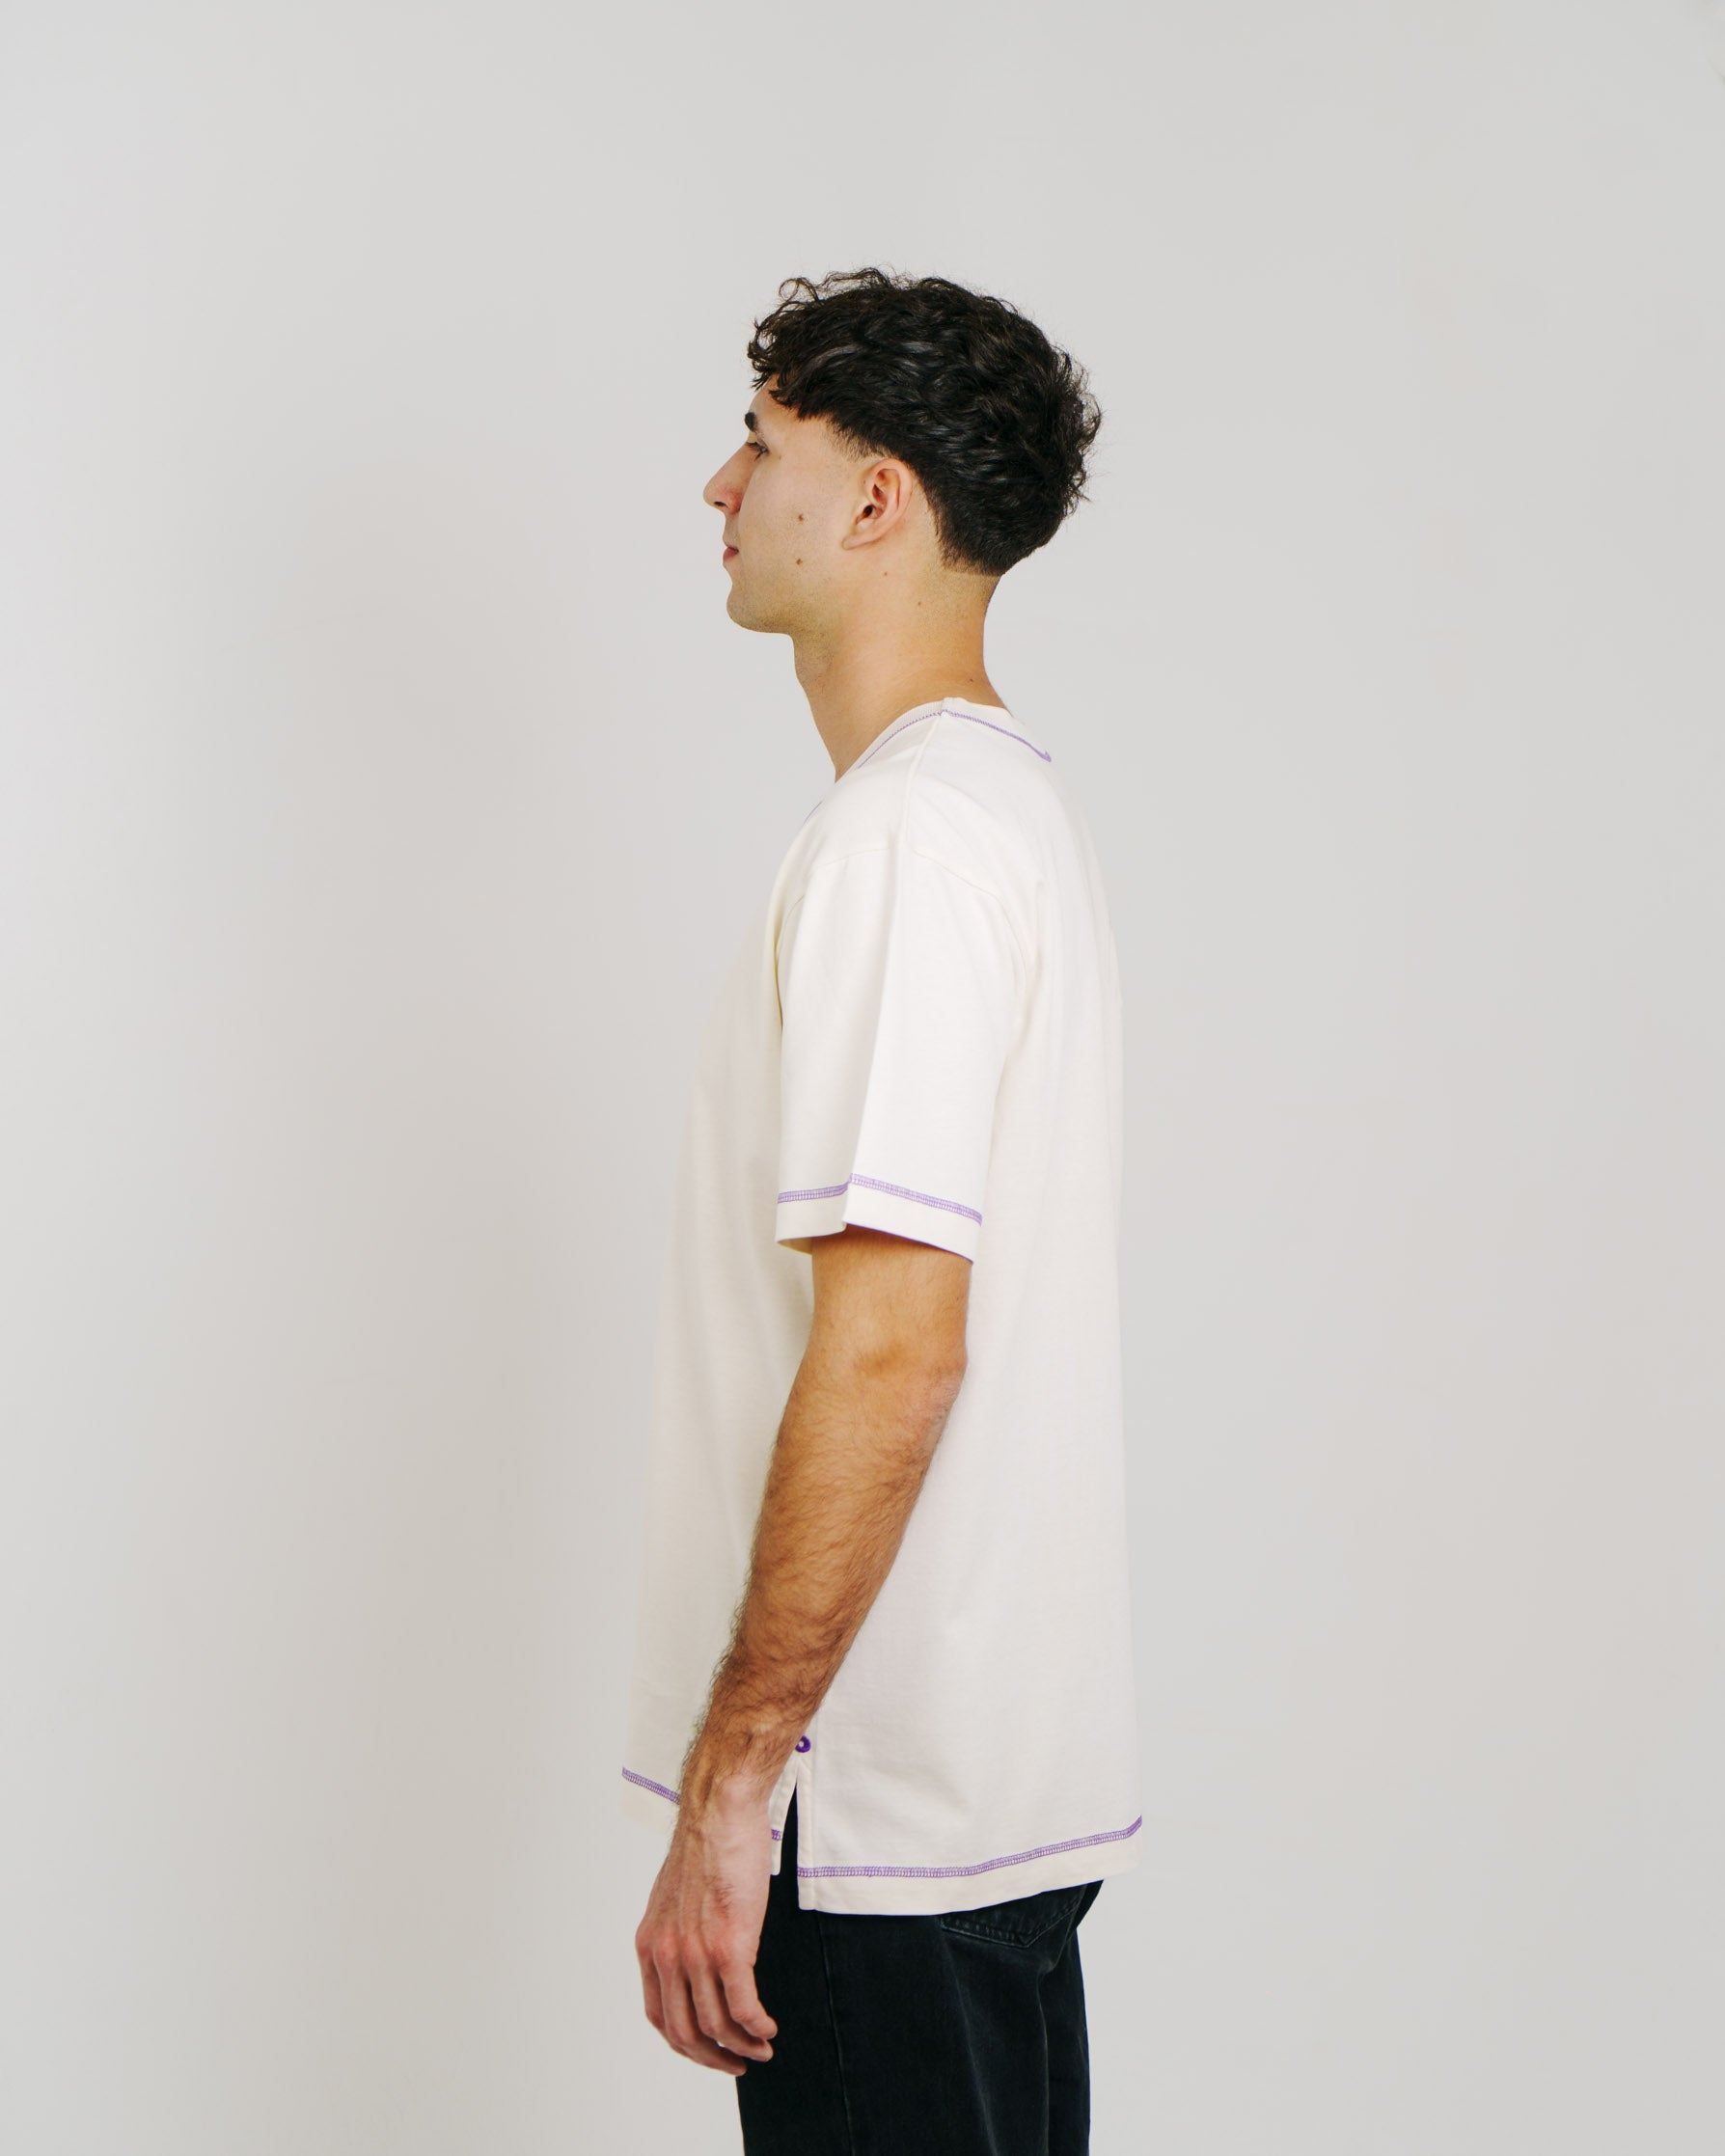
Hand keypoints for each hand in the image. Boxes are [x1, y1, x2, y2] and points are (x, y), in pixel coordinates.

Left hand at [634, 1789, 779, 2076]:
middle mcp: (667, 1955)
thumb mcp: (675, 1896)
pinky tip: (769, 2028)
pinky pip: (742, 2007)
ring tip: (762, 2048)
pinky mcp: (729, 1945)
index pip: (658, 2016)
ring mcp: (696, 1953)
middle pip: (684, 2032)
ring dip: (742, 2046)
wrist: (721, 1809)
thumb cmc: (708, 1843)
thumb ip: (679, 1932)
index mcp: (649, 1944)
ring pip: (716, 2026)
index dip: (685, 2043)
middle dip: (713, 2058)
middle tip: (738, 2064)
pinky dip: (757, 2027)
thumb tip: (697, 1960)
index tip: (709, 2050)